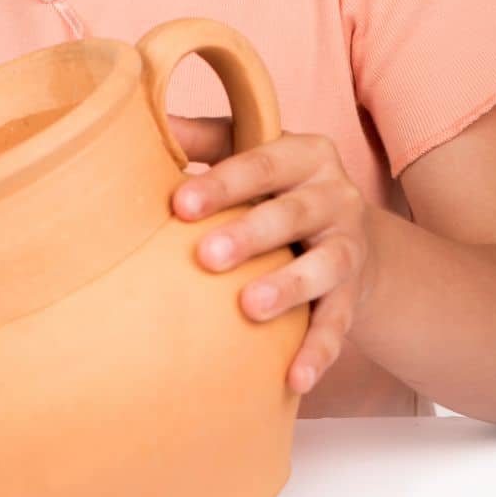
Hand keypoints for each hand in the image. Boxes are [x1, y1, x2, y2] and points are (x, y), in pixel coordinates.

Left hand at [166, 113, 375, 396]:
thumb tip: (141, 117)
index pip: (262, 162)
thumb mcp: (252, 153)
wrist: (354, 237)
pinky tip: (294, 379)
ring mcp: (349, 246)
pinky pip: (340, 324)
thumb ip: (206, 138)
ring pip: (325, 267)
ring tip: (249, 307)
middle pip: (293, 213)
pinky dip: (319, 352)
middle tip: (206, 256)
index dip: (221, 183)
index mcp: (306, 152)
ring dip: (288, 288)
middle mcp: (336, 195)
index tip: (179, 204)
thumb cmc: (278, 189)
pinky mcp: (354, 295)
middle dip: (251, 233)